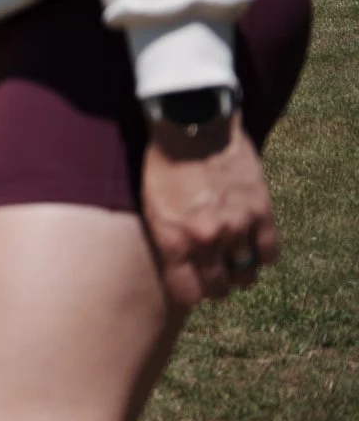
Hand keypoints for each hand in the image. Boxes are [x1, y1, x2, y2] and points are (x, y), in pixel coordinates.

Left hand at [142, 113, 280, 307]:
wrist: (192, 126)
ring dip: (241, 273)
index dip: (191, 294)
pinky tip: (254, 245)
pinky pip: (270, 252)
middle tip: (216, 277)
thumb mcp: (150, 205)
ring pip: (246, 274)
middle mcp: (205, 241)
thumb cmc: (163, 163)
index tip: (193, 288)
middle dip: (216, 287)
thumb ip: (166, 239)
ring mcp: (236, 227)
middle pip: (218, 288)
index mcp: (172, 240)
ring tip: (235, 262)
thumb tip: (180, 265)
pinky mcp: (260, 212)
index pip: (186, 293)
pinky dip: (263, 254)